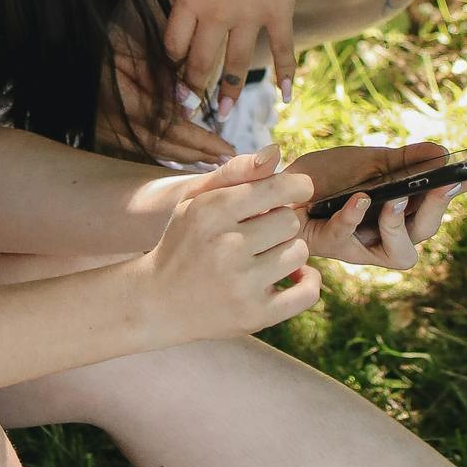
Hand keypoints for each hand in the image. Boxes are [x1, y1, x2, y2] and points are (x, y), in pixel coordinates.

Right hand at [96, 28, 231, 168]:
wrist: (71, 59)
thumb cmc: (103, 45)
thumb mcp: (132, 48)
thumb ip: (160, 73)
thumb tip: (189, 102)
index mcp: (122, 97)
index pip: (168, 126)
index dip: (197, 138)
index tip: (224, 145)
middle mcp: (114, 121)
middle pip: (163, 145)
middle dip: (196, 154)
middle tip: (225, 160)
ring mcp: (106, 131)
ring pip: (151, 151)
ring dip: (183, 158)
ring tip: (211, 163)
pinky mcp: (104, 133)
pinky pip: (138, 149)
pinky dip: (163, 156)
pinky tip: (181, 160)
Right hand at [140, 148, 316, 339]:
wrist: (158, 302)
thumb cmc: (184, 242)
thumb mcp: (196, 200)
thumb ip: (235, 172)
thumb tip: (276, 151)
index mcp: (211, 212)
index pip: (278, 189)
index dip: (296, 187)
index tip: (295, 193)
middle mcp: (226, 247)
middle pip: (289, 221)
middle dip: (281, 223)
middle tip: (262, 233)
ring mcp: (241, 284)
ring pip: (299, 253)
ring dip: (288, 252)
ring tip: (266, 256)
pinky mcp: (255, 316)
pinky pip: (308, 292)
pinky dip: (308, 282)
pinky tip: (292, 278)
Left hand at [150, 0, 309, 103]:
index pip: (174, 42)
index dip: (170, 60)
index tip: (170, 72)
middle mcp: (216, 15)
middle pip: (201, 61)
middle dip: (191, 87)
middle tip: (187, 107)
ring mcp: (249, 17)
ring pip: (236, 65)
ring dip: (228, 92)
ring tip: (223, 113)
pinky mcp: (278, 13)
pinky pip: (280, 50)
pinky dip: (284, 74)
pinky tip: (284, 97)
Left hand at [289, 143, 456, 269]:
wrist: (282, 187)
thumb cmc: (327, 178)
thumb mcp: (371, 162)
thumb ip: (407, 161)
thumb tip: (444, 153)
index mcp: (399, 214)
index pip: (436, 206)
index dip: (458, 194)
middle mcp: (384, 235)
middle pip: (423, 235)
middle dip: (434, 211)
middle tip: (437, 186)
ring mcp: (360, 245)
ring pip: (399, 253)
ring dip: (400, 226)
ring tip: (394, 201)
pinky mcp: (330, 244)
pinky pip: (348, 237)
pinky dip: (355, 218)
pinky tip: (359, 199)